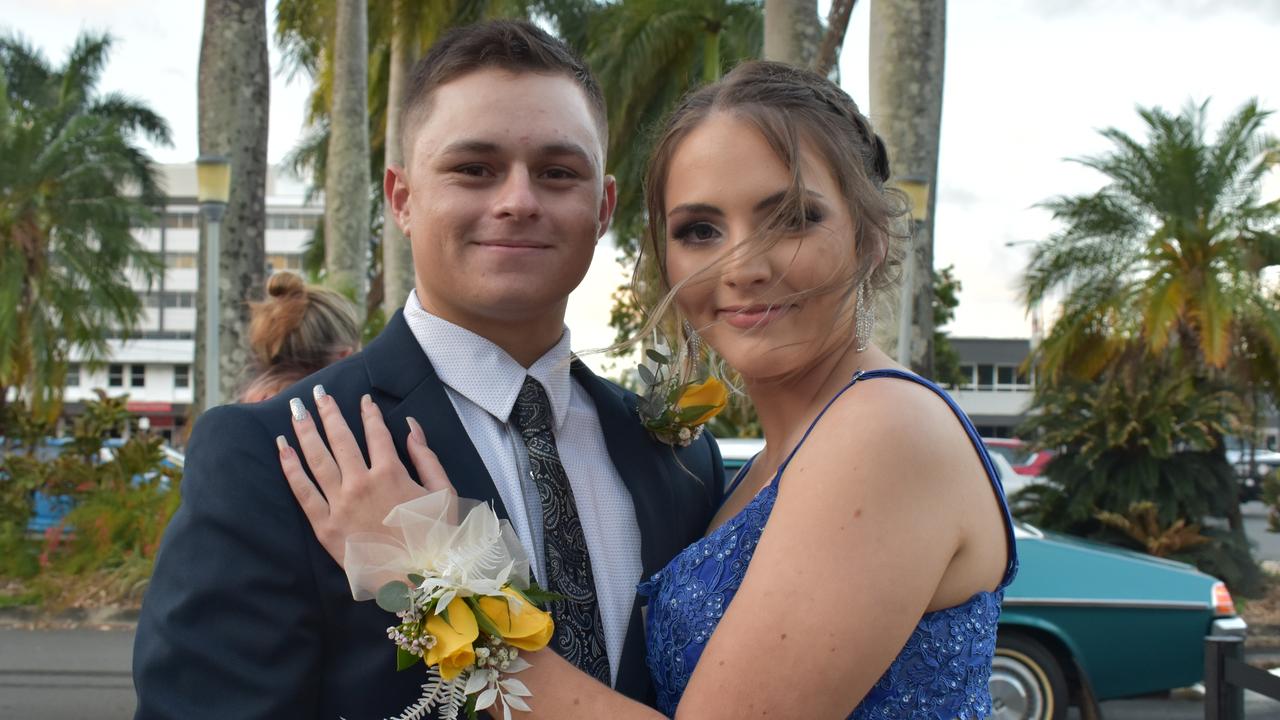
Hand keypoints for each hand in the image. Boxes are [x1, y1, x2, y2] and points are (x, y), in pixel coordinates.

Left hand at [277, 386, 455, 566]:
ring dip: (305, 431)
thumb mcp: (442, 492)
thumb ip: (426, 457)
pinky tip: (281, 447)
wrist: (416, 581)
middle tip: (317, 393)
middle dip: (328, 412)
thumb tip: (411, 426)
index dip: (369, 413)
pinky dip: (291, 467)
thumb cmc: (435, 537)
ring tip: (295, 410)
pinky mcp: (325, 526)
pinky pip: (303, 491)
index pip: (376, 434)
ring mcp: (340, 504)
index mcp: (391, 474)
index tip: (362, 399)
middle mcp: (361, 483)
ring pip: (318, 459)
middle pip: (341, 439)